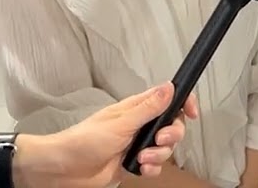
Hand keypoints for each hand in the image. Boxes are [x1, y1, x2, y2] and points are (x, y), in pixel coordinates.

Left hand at [32, 83, 199, 186]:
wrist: (64, 169)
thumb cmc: (83, 140)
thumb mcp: (120, 122)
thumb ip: (148, 107)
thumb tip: (169, 87)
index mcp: (136, 108)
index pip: (168, 99)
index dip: (184, 103)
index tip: (192, 112)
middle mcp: (139, 125)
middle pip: (172, 125)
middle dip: (171, 135)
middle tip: (158, 139)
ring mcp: (136, 144)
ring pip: (165, 148)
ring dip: (159, 155)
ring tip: (143, 157)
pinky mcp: (133, 162)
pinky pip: (154, 166)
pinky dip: (151, 169)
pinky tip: (141, 168)